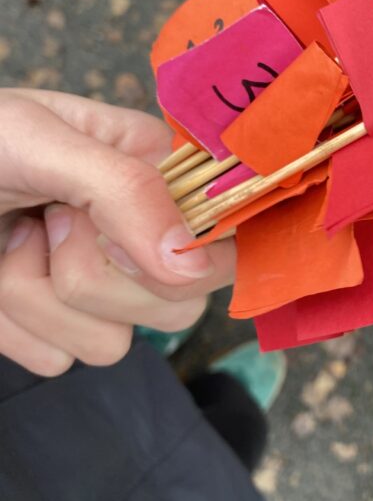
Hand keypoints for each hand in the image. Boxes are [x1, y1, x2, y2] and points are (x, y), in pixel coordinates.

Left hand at [0, 89, 234, 375]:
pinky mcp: (56, 328)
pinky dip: (14, 326)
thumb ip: (124, 190)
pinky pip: (61, 360)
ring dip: (38, 299)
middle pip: (178, 301)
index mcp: (155, 171)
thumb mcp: (37, 140)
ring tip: (10, 243)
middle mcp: (143, 232)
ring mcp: (101, 285)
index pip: (223, 234)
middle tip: (44, 222)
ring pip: (117, 342)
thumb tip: (192, 264)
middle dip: (90, 273)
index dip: (168, 246)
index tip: (95, 222)